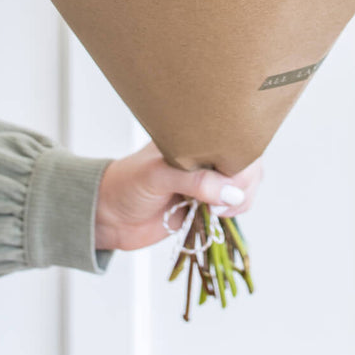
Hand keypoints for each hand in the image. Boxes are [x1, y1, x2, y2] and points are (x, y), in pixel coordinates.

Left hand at [94, 141, 262, 251]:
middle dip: (243, 184)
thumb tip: (232, 194)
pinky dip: (231, 214)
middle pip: (246, 164)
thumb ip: (195, 181)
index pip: (235, 141)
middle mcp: (205, 156)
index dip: (242, 160)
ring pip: (242, 187)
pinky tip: (214, 217)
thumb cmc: (126, 185)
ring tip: (214, 211)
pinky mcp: (206, 204)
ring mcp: (207, 181)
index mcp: (194, 137)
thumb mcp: (158, 176)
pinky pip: (231, 208)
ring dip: (238, 202)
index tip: (232, 182)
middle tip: (222, 202)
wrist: (108, 216)